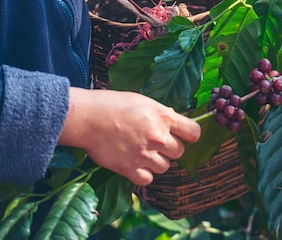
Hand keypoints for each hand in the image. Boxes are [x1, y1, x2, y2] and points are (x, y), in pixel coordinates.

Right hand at [60, 88, 200, 185]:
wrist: (87, 117)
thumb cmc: (113, 105)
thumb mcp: (144, 101)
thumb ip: (161, 113)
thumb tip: (174, 119)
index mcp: (164, 117)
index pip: (194, 132)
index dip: (190, 135)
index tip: (184, 136)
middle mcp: (158, 137)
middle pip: (179, 152)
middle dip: (170, 148)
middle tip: (155, 143)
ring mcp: (144, 154)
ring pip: (165, 167)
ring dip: (157, 162)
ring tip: (143, 152)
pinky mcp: (129, 168)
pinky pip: (148, 179)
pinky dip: (143, 174)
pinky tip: (135, 164)